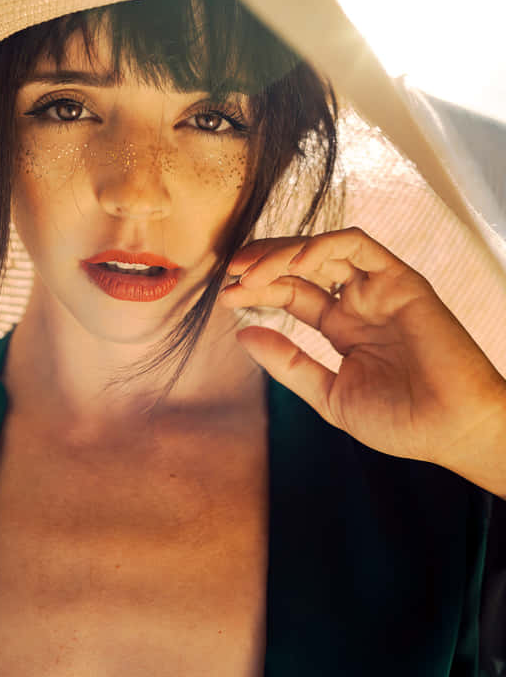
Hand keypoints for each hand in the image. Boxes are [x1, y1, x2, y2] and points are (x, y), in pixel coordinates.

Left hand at [219, 226, 505, 466]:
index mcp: (341, 326)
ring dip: (283, 252)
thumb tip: (242, 333)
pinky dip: (323, 246)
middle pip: (301, 266)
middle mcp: (357, 301)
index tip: (225, 296)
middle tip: (230, 272)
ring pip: (323, 248)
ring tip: (250, 270)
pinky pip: (358, 246)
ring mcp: (378, 288)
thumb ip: (288, 363)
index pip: (291, 292)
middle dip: (262, 263)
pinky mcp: (400, 279)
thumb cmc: (400, 421)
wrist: (452, 430)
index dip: (257, 289)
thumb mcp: (329, 394)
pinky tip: (294, 264)